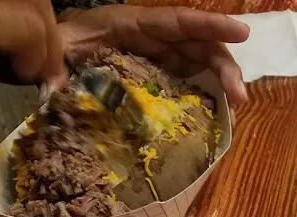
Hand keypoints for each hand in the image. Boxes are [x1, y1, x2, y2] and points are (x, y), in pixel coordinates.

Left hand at [59, 5, 250, 105]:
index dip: (211, 25)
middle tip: (240, 98)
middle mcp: (155, 39)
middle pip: (200, 46)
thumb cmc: (59, 45)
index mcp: (134, 24)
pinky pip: (190, 84)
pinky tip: (218, 116)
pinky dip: (207, 98)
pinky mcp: (161, 78)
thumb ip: (59, 61)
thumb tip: (56, 87)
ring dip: (222, 85)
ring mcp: (161, 59)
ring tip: (234, 109)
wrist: (53, 53)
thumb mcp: (58, 47)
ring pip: (201, 66)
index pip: (179, 21)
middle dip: (225, 68)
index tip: (242, 33)